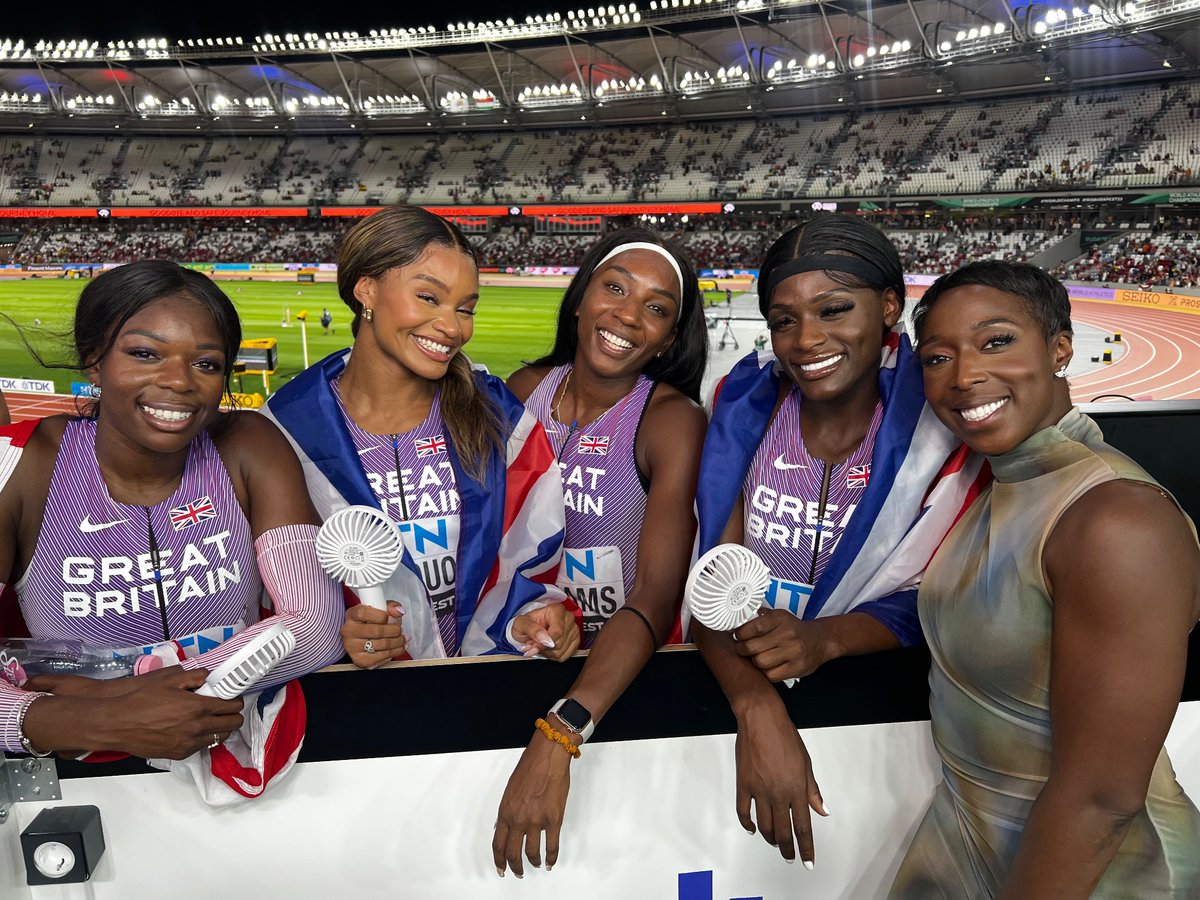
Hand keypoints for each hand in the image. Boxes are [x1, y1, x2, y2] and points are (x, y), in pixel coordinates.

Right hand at [22, 667, 243, 759]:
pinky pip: (201, 747)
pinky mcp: (178, 754)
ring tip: (209, 718)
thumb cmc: (140, 698)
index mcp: (198, 708)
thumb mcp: (168, 678)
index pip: (232, 706)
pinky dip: (203, 738)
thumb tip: (210, 677)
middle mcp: (197, 728)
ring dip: (219, 727)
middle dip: (232, 714)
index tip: (231, 696)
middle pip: (232, 724)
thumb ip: (194, 676)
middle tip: (225, 707)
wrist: (116, 723)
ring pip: (219, 738)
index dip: (235, 700)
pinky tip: (193, 729)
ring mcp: (189, 744)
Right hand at [341, 601, 405, 668]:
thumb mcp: (381, 609)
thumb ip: (390, 607)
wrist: (364, 639)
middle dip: (394, 630)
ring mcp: (352, 647)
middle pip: (376, 631)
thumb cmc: (373, 622)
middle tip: (400, 630)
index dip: (381, 616)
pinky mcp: (360, 660)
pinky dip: (396, 651)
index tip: (391, 618)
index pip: (363, 613)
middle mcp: (349, 631)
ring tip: (402, 638)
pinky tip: (400, 647)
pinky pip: (383, 656)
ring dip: (398, 641)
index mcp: (351, 615)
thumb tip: (398, 611)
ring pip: (382, 644)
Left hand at [492, 731, 573, 876]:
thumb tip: (508, 826)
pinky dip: (551, 857)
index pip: (498, 844)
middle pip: (513, 853)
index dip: (499, 860)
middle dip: (515, 866)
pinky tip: (551, 861)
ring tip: (536, 864)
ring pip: (532, 853)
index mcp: (506, 812)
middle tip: (518, 872)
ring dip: (533, 862)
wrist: (548, 756)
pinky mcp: (553, 820)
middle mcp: (518, 820)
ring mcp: (536, 821)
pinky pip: (551, 846)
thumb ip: (509, 810)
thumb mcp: (510, 790)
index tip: (502, 868)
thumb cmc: (530, 767)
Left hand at [511, 603, 580, 661]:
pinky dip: (553, 656)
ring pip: (561, 651)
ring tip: (540, 644)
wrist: (529, 630)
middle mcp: (568, 618)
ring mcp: (574, 630)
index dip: (544, 642)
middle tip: (534, 642)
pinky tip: (548, 648)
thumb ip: (531, 629)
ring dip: (547, 652)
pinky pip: (564, 656)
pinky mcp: (576, 641)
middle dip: (543, 647)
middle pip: (559, 643)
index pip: (557, 631)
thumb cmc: (526, 624)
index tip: (534, 644)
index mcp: (557, 610)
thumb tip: (545, 639)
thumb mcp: (521, 624)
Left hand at [733, 610, 831, 681]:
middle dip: (742, 649)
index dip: (740, 634)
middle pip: (753, 647)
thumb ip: (761, 617)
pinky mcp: (797, 667)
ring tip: (755, 658)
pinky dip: (765, 672)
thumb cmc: (794, 629)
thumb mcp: (780, 617)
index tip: (736, 636)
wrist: (820, 641)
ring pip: (760, 662)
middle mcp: (788, 634)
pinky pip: (771, 675)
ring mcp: (794, 651)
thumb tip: (738, 621)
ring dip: (754, 662)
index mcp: (781, 618)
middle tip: (741, 649)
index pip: (754, 627)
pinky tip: (767, 667)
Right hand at [735, 701, 827, 865]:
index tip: (808, 862)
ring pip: (764, 826)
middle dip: (788, 849)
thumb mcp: (806, 764)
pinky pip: (743, 812)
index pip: (803, 827)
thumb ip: (813, 790)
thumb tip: (822, 810)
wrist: (761, 720)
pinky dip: (747, 824)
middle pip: (783, 832)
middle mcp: (778, 794)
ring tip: (775, 842)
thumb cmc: (785, 737)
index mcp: (796, 789)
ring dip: (770, 839)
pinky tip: (753, 828)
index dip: (806, 848)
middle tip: (790, 857)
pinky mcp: (743, 784)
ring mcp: (758, 790)